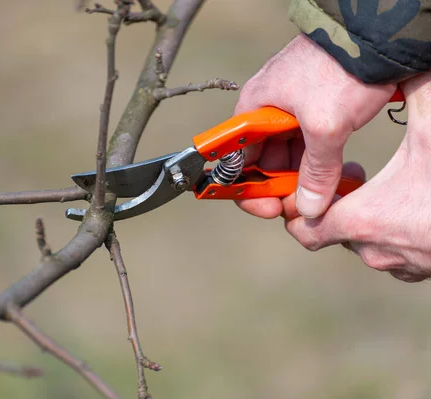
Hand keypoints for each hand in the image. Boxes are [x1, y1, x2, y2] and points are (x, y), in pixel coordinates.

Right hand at [234, 33, 396, 218]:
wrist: (375, 35)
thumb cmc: (341, 67)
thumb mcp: (326, 127)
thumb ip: (315, 172)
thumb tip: (308, 207)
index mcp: (252, 109)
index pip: (235, 158)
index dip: (247, 187)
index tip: (267, 207)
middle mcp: (265, 109)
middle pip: (264, 160)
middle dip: (281, 186)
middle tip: (303, 204)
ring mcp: (289, 108)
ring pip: (287, 154)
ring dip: (303, 176)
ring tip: (325, 190)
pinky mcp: (312, 107)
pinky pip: (306, 143)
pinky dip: (318, 160)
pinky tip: (333, 173)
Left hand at [284, 72, 430, 282]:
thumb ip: (410, 93)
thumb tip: (396, 61)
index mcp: (364, 220)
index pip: (304, 231)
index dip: (299, 210)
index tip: (312, 186)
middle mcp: (375, 251)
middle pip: (335, 231)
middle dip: (339, 204)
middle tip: (356, 174)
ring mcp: (402, 266)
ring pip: (366, 242)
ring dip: (368, 218)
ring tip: (385, 188)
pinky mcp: (425, 271)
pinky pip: (394, 253)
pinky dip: (393, 231)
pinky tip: (411, 204)